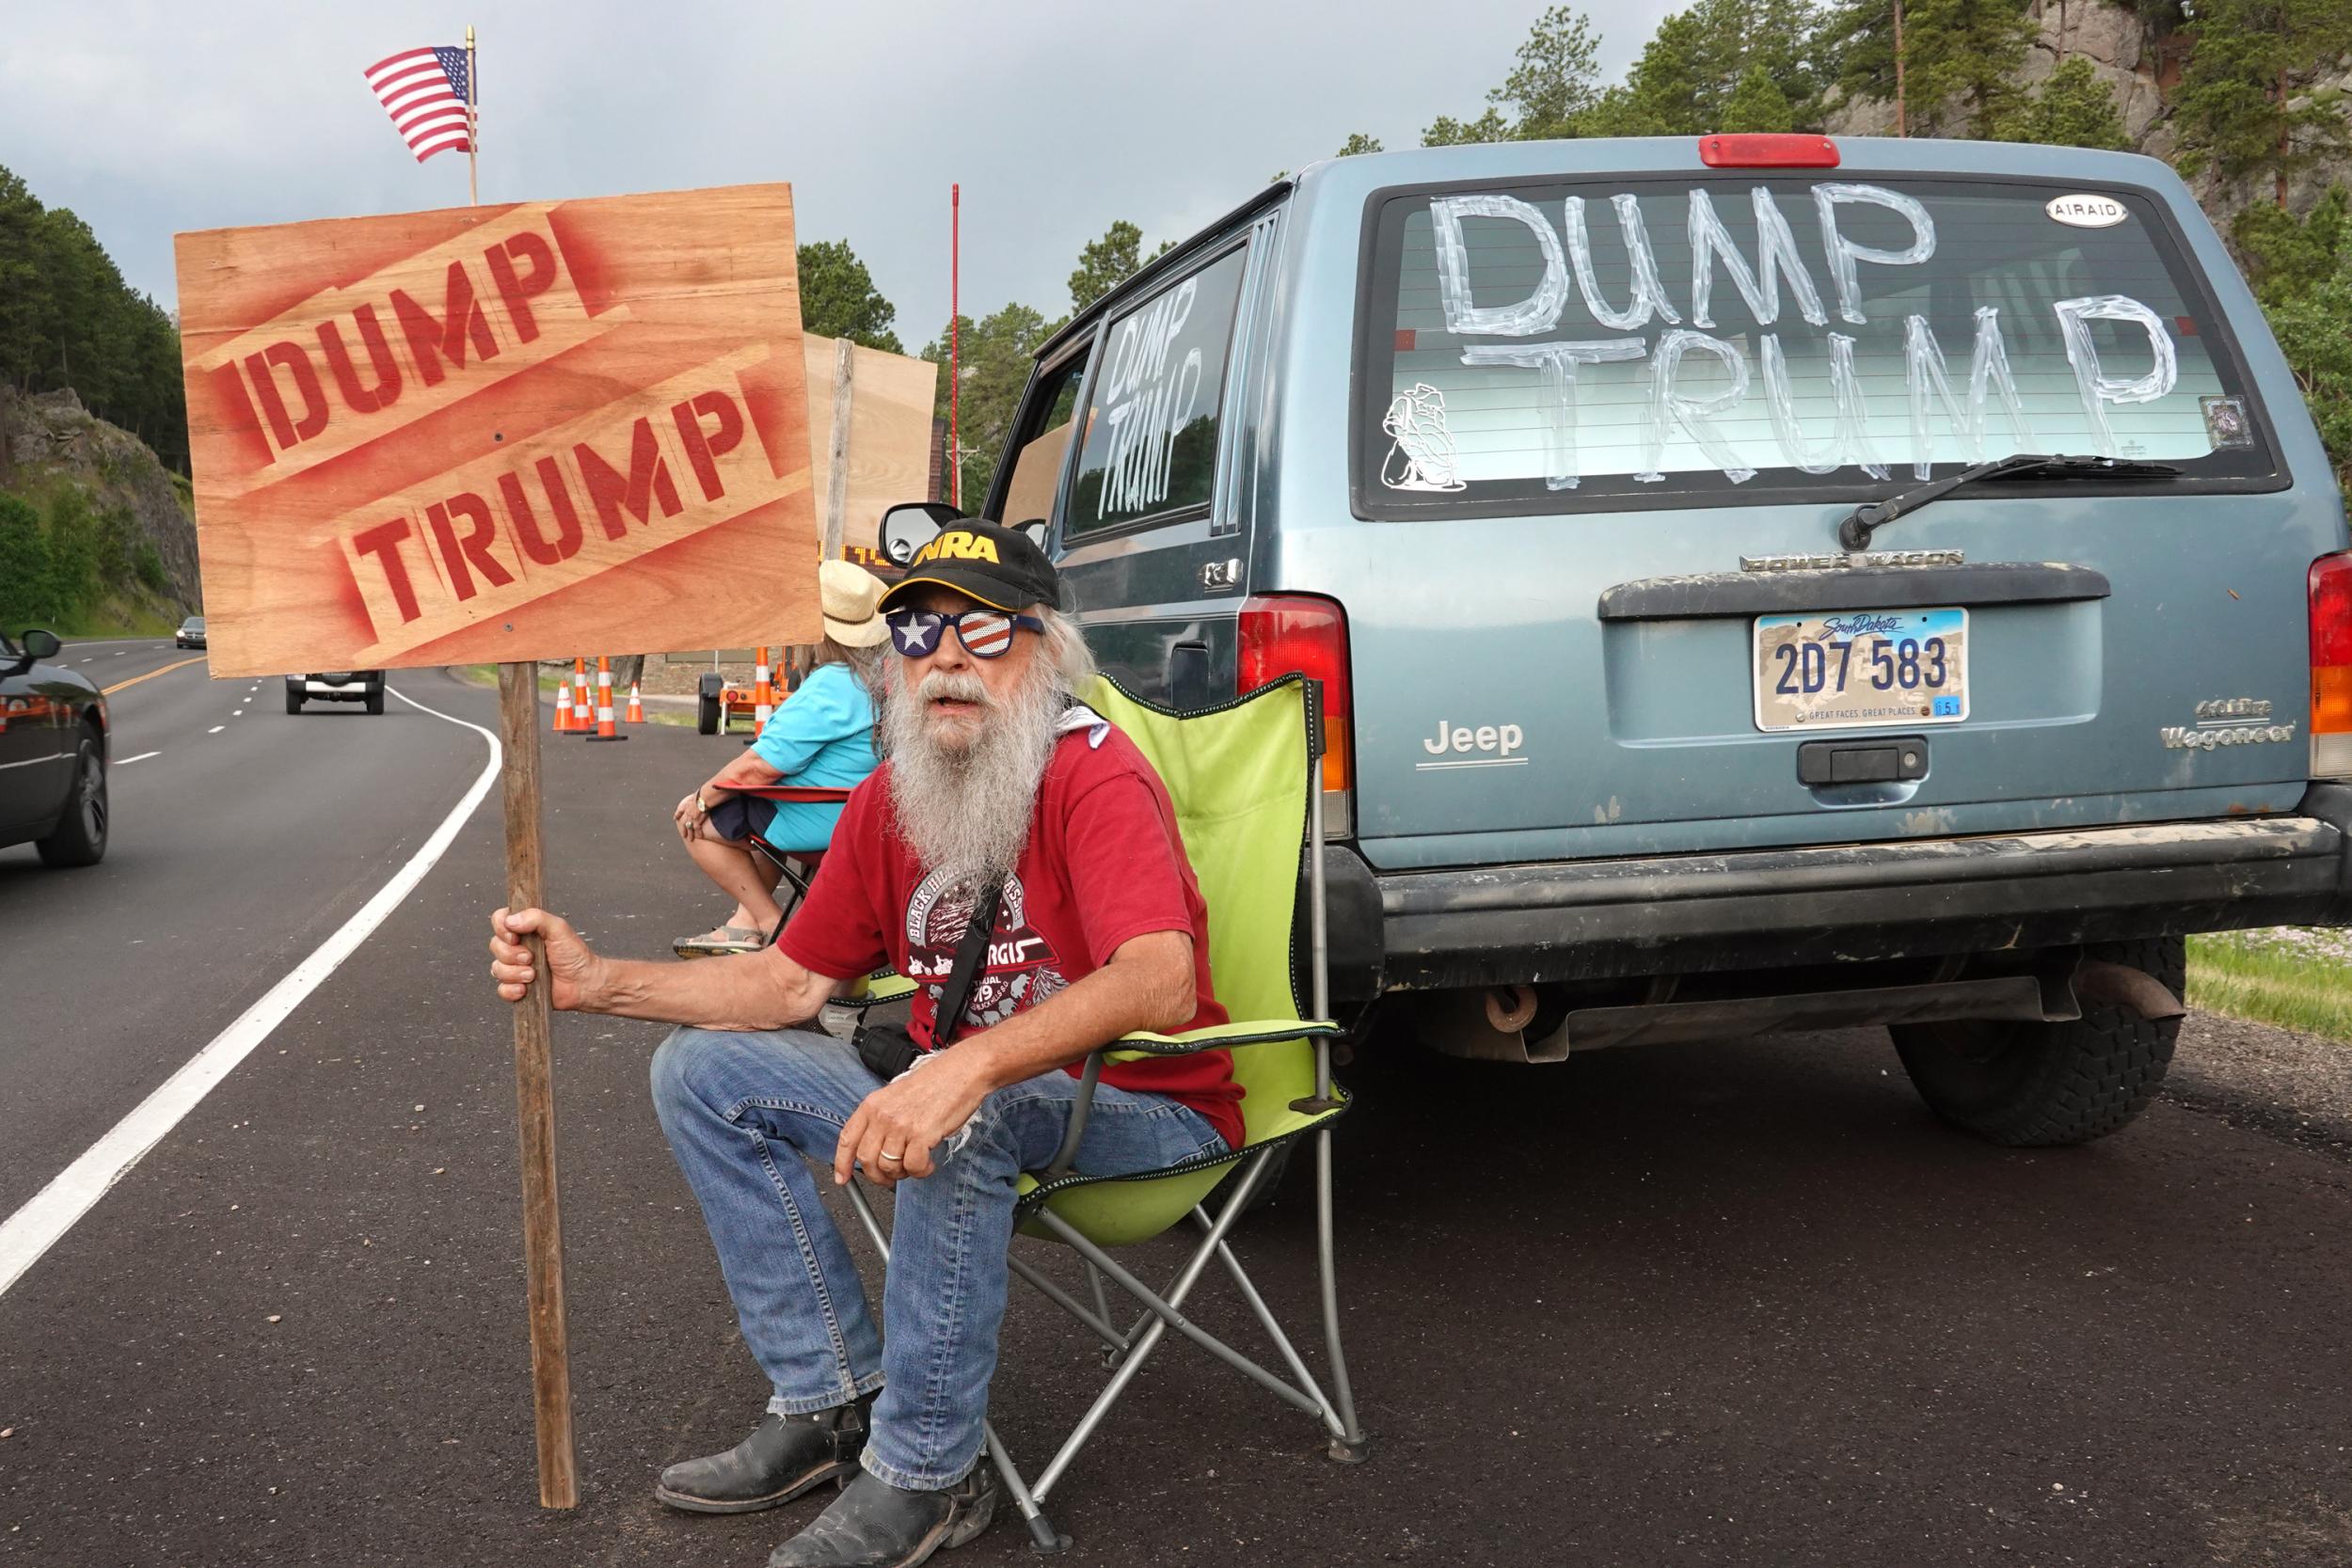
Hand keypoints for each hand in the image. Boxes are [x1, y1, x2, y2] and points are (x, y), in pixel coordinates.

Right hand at [488, 906, 600, 1010]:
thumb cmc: (575, 956)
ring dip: (515, 973)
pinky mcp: (517, 987)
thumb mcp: (559, 929)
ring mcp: (516, 968)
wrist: (583, 983)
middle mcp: (518, 947)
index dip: (502, 929)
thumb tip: (511, 920)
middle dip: (513, 954)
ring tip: (533, 974)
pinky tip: (526, 988)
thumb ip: (536, 917)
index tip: (515, 936)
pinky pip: (501, 989)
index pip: (500, 921)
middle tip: (531, 957)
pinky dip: (512, 990)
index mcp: (526, 930)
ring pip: (497, 968)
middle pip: (495, 946)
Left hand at [673, 792, 704, 843]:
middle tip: (683, 835)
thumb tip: (700, 793)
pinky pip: (697, 829)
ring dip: (690, 834)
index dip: (677, 815)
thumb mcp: (697, 794)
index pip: (680, 811)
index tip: (675, 818)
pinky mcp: (697, 821)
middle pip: (684, 823)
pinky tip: (699, 837)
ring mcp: (692, 818)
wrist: (703, 797)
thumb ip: (697, 795)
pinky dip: (698, 833)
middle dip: (683, 829)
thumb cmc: (702, 794)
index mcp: (686, 806)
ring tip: (690, 839)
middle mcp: (688, 813)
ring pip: (690, 828)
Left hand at [833, 1051, 991, 1187]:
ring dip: (903, 1174)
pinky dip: (922, 1171)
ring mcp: (901, 1125)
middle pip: (866, 1159)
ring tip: (916, 1164)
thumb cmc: (937, 1081)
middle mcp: (883, 1115)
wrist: (963, 1071)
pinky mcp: (921, 1134)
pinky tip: (929, 1163)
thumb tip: (877, 1148)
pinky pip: (913, 1167)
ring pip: (889, 1166)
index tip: (843, 1178)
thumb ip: (883, 1119)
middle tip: (893, 1177)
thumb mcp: (898, 1095)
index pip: (848, 1138)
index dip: (842, 1163)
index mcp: (873, 1104)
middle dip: (879, 1176)